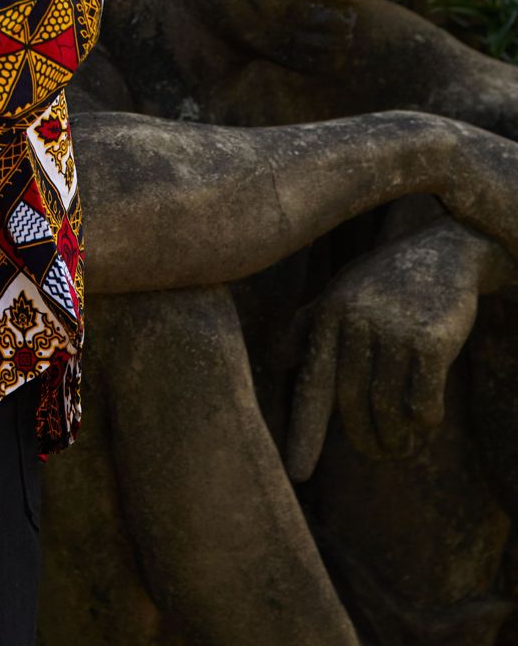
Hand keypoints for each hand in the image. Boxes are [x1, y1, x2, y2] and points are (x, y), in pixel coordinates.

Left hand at [286, 218, 509, 478]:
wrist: (443, 251)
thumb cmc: (384, 278)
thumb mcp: (341, 292)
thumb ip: (310, 323)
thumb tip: (282, 360)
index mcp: (328, 315)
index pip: (312, 386)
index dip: (305, 433)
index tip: (297, 474)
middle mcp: (355, 323)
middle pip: (353, 407)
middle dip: (366, 440)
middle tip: (378, 453)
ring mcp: (394, 331)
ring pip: (389, 410)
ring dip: (398, 438)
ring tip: (403, 445)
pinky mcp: (431, 341)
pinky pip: (423, 403)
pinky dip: (425, 420)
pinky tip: (427, 418)